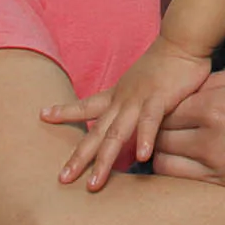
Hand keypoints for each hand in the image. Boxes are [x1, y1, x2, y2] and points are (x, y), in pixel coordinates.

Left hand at [41, 37, 212, 190]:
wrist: (182, 41)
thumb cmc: (166, 63)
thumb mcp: (142, 85)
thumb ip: (136, 107)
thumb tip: (133, 127)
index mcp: (118, 95)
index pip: (86, 105)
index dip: (65, 111)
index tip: (42, 115)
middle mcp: (123, 99)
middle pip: (96, 132)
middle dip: (79, 157)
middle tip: (62, 178)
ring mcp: (138, 99)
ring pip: (116, 133)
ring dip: (104, 160)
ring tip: (94, 183)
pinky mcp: (159, 98)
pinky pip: (150, 121)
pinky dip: (144, 138)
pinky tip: (142, 157)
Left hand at [148, 60, 224, 200]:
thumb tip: (203, 85)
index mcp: (221, 103)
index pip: (168, 103)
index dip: (165, 99)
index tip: (170, 96)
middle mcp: (214, 139)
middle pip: (161, 133)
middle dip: (158, 125)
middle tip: (168, 118)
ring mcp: (223, 169)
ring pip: (166, 163)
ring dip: (163, 151)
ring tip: (176, 141)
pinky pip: (189, 184)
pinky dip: (180, 172)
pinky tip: (191, 162)